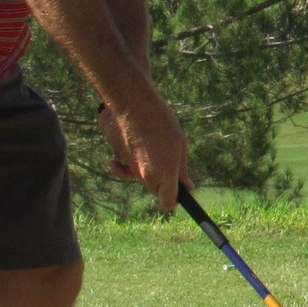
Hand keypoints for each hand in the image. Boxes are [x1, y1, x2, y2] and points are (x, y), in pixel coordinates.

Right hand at [100, 83, 187, 212]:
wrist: (133, 104)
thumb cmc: (162, 122)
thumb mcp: (180, 145)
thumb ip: (182, 170)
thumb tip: (188, 188)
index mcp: (165, 174)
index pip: (168, 202)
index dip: (174, 200)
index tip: (179, 192)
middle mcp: (146, 176)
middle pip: (155, 189)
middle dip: (162, 181)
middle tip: (168, 158)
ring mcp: (131, 169)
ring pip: (142, 177)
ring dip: (148, 168)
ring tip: (153, 143)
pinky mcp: (119, 158)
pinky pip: (128, 166)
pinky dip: (131, 162)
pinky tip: (135, 148)